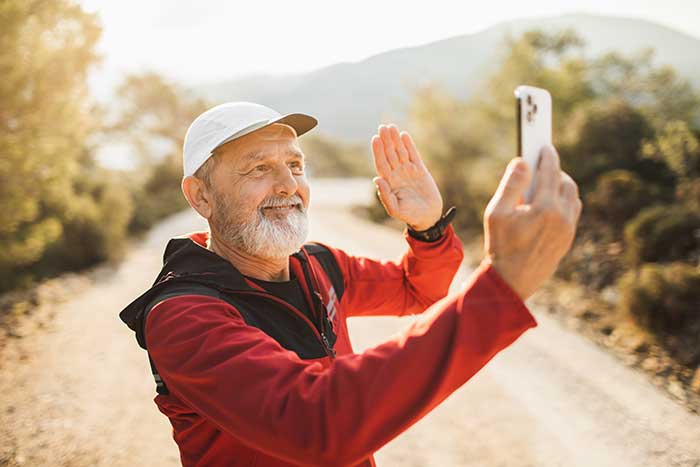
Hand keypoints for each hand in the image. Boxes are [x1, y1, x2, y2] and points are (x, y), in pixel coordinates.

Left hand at [371, 124, 442, 230]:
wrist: (428, 216)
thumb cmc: (410, 215)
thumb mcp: (395, 209)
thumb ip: (385, 195)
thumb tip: (376, 179)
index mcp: (389, 183)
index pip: (382, 163)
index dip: (378, 151)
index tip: (375, 139)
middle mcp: (397, 174)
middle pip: (389, 154)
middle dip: (386, 141)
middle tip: (383, 127)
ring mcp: (408, 171)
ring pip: (400, 152)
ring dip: (395, 140)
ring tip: (391, 127)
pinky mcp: (420, 170)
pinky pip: (413, 154)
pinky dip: (409, 145)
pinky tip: (403, 135)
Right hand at [483, 145, 581, 299]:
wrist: (511, 281)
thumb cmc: (500, 246)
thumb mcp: (496, 213)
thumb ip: (510, 184)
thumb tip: (522, 162)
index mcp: (544, 208)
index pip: (550, 171)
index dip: (547, 156)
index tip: (544, 145)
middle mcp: (562, 217)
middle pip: (565, 181)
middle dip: (554, 170)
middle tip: (539, 166)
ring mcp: (568, 229)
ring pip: (572, 196)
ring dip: (560, 186)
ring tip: (542, 185)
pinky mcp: (568, 239)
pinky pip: (573, 211)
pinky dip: (564, 201)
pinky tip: (548, 203)